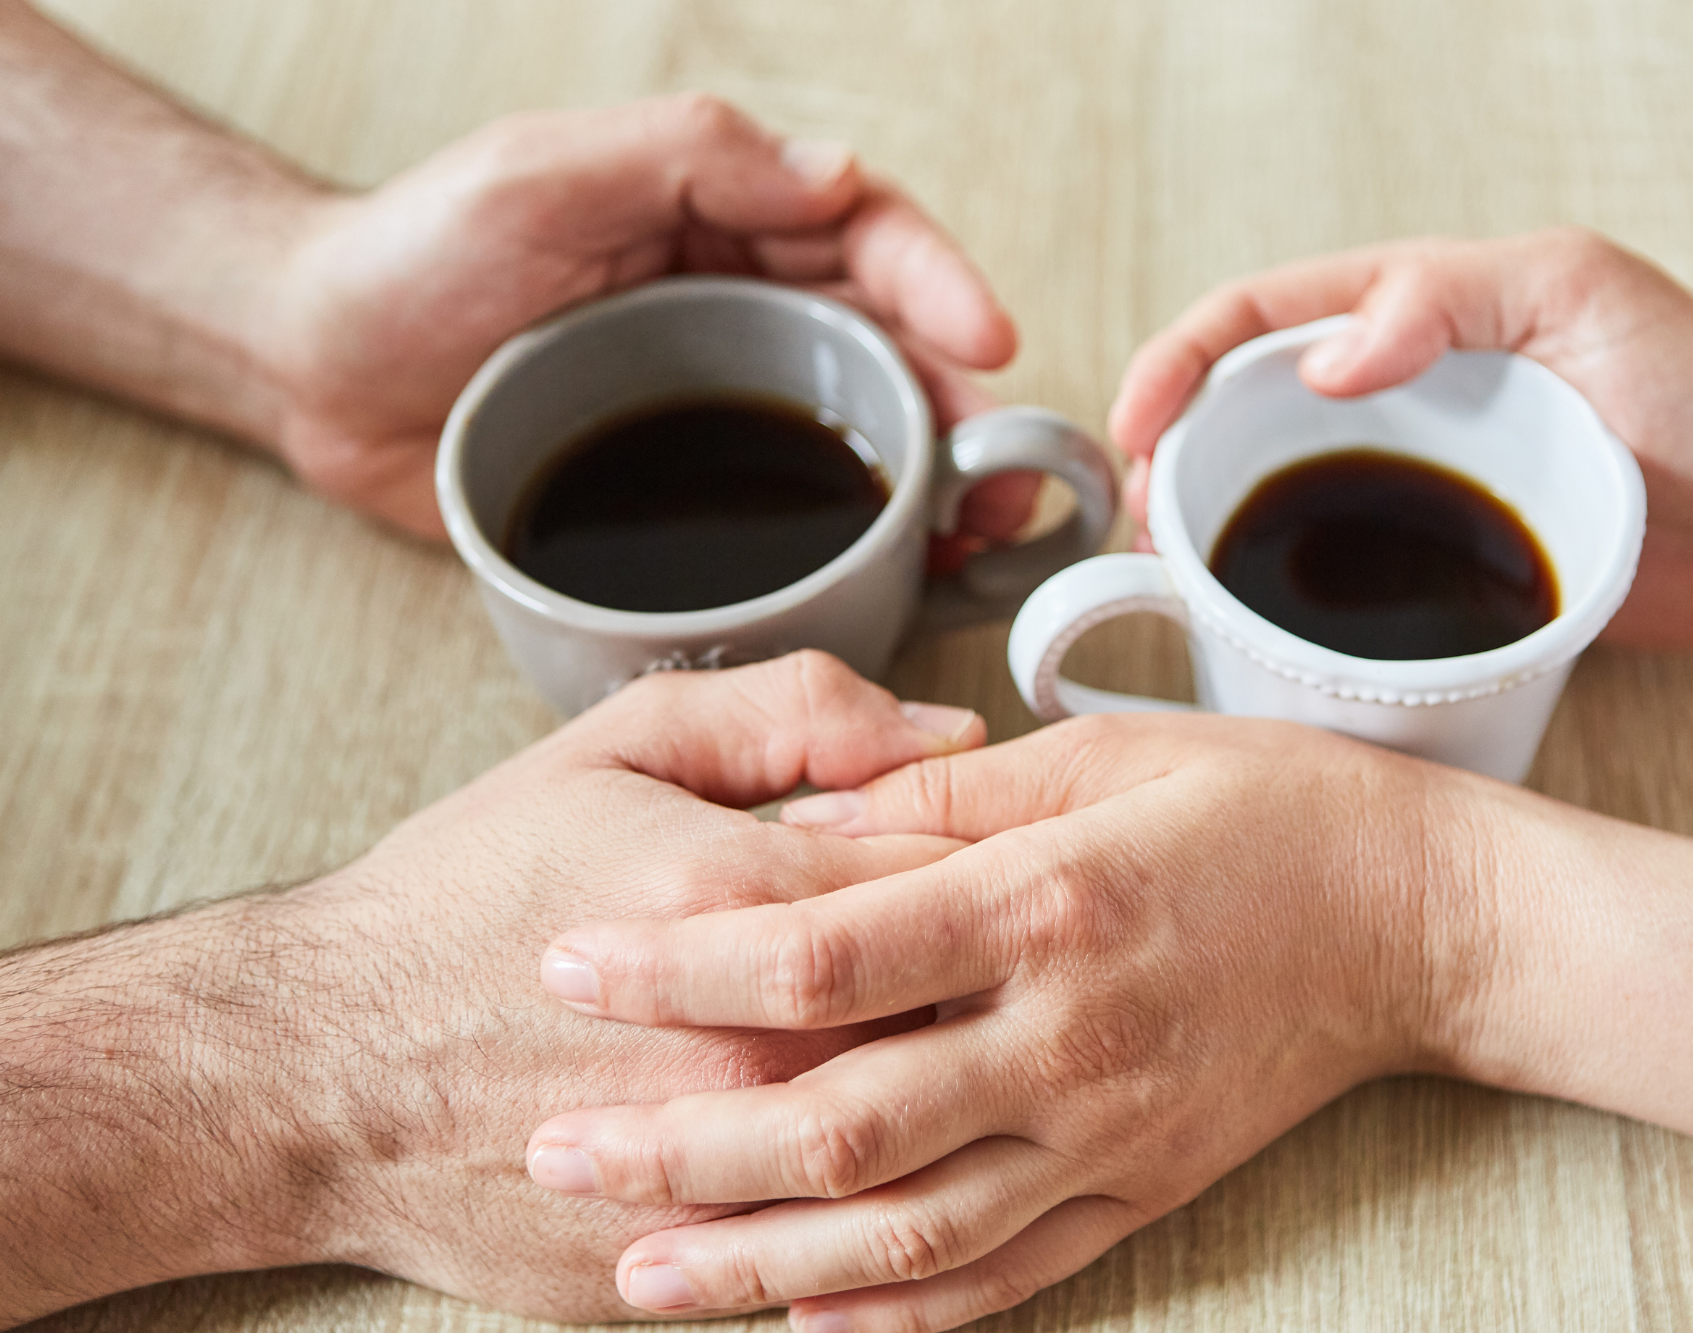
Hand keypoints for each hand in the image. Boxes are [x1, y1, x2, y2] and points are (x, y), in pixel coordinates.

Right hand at [0, 652, 988, 1325]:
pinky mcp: (700, 1264)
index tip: (1022, 856)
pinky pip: (851, 1245)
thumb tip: (950, 734)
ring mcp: (731, 1172)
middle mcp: (754, 1047)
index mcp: (743, 900)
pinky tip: (892, 1143)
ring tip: (967, 1044)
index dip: (1013, 862)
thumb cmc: (469, 896)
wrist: (318, 1068)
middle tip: (1020, 953)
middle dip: (1010, 980)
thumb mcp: (620, 745)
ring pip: (929, 1142)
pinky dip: (890, 1194)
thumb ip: (797, 713)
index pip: (966, 878)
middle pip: (969, 1015)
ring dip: (968, 1094)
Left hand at [266, 93, 1031, 543]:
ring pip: (856, 430)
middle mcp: (734, 303)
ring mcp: (715, 397)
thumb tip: (835, 180)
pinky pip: (790, 509)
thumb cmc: (410, 257)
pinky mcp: (683, 487)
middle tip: (1011, 465)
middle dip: (963, 400)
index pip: (862, 235)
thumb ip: (685, 160)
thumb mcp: (538, 176)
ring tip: (986, 528)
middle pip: (886, 343)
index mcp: (717, 215)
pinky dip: (858, 539)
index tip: (988, 342)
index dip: (938, 283)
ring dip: (934, 477)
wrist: (313, 367)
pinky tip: (904, 572)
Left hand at [525, 713, 1476, 1329]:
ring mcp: (1107, 1133)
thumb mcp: (1105, 753)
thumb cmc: (1262, 807)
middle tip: (554, 1148)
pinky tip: (803, 1321)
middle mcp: (1068, 1036)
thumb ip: (946, 792)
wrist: (1420, 916)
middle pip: (840, 1120)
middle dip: (680, 1145)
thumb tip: (804, 824)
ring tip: (638, 1270)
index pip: (826, 952)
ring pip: (907, 1230)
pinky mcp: (1140, 1191)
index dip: (681, 963)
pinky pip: (1005, 1278)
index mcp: (1048, 902)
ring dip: (761, 1259)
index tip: (570, 963)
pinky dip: (898, 1311)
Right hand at [1107, 228, 1692, 649]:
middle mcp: (1396, 394)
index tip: (1134, 429)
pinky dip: (1268, 602)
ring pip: (1268, 496)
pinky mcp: (1432, 570)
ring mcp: (1408, 483)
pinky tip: (1241, 634)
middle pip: (1236, 409)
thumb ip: (1445, 299)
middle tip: (1137, 523)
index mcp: (1414, 310)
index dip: (1175, 364)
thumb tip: (1319, 360)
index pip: (1255, 318)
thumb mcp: (1581, 293)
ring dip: (1200, 531)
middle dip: (1162, 456)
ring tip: (1168, 579)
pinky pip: (1328, 578)